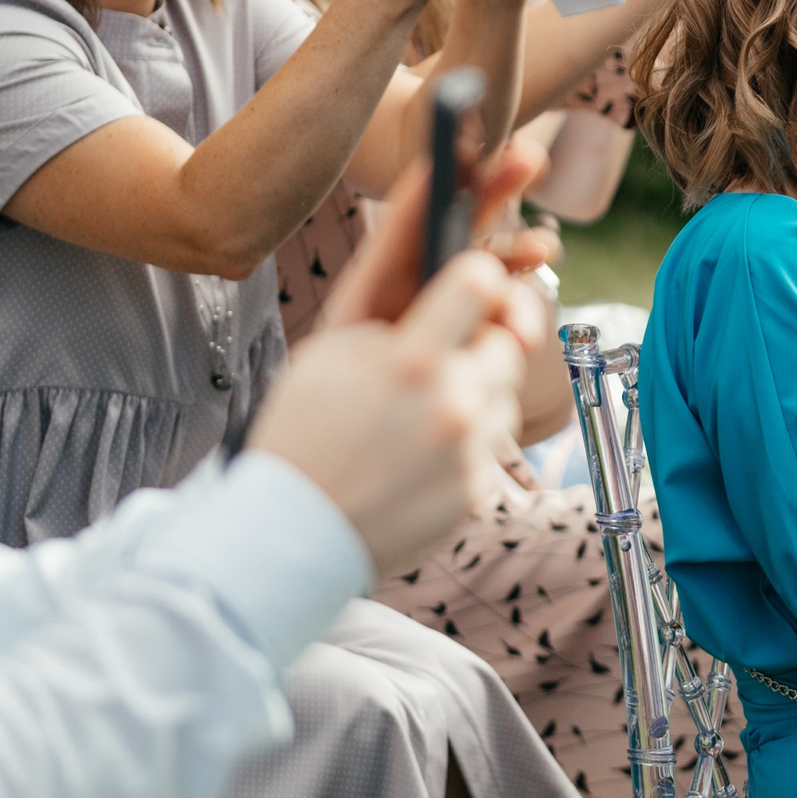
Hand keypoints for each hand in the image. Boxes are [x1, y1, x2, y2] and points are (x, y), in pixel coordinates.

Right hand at [252, 140, 557, 574]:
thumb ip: (394, 300)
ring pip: (507, 388)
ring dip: (478, 388)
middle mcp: (451, 406)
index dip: (480, 272)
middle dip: (482, 337)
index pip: (481, 281)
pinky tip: (416, 455)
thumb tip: (466, 260)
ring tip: (417, 410)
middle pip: (508, 336)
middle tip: (444, 349)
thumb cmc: (302, 429)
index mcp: (410, 361)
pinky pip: (494, 442)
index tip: (472, 276)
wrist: (288, 537)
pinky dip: (466, 441)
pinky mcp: (479, 494)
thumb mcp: (329, 350)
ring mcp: (470, 455)